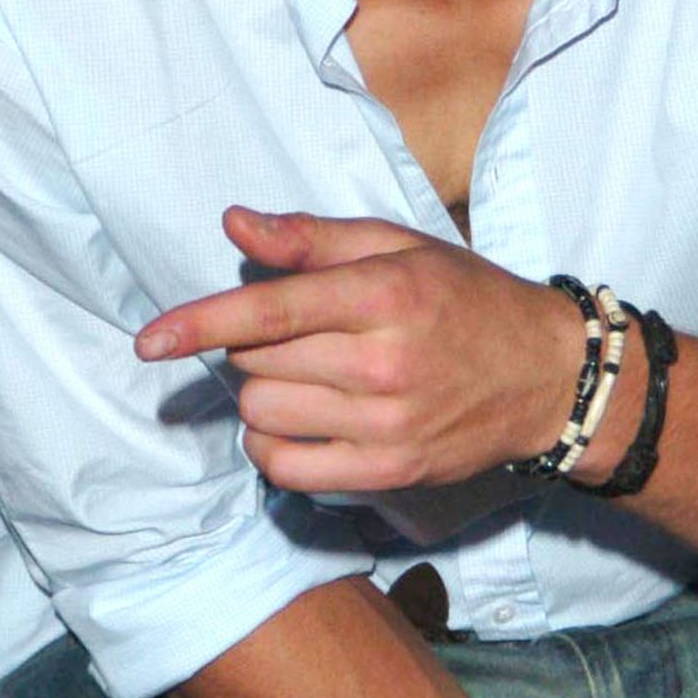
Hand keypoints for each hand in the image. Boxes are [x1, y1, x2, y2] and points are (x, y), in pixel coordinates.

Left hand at [134, 207, 583, 492]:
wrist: (547, 377)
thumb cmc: (466, 300)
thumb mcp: (398, 247)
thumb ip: (311, 239)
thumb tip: (235, 225)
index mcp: (382, 294)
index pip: (268, 312)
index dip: (199, 324)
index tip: (150, 341)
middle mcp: (382, 361)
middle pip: (256, 363)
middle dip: (251, 348)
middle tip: (294, 336)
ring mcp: (386, 423)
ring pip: (264, 414)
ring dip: (261, 396)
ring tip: (301, 378)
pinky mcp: (389, 472)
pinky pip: (287, 469)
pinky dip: (272, 446)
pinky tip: (296, 423)